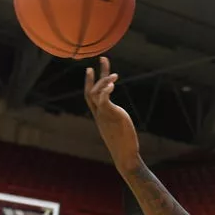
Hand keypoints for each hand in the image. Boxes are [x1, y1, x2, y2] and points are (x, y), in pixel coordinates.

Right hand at [84, 56, 139, 170]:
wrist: (125, 155)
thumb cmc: (124, 145)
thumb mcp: (118, 129)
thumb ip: (116, 121)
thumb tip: (120, 120)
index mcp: (99, 116)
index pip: (90, 97)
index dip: (89, 82)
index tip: (91, 70)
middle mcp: (99, 114)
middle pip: (90, 92)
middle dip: (95, 75)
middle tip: (103, 59)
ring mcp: (104, 115)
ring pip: (96, 94)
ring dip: (104, 81)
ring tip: (114, 74)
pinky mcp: (112, 115)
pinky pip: (104, 99)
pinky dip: (106, 90)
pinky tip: (113, 82)